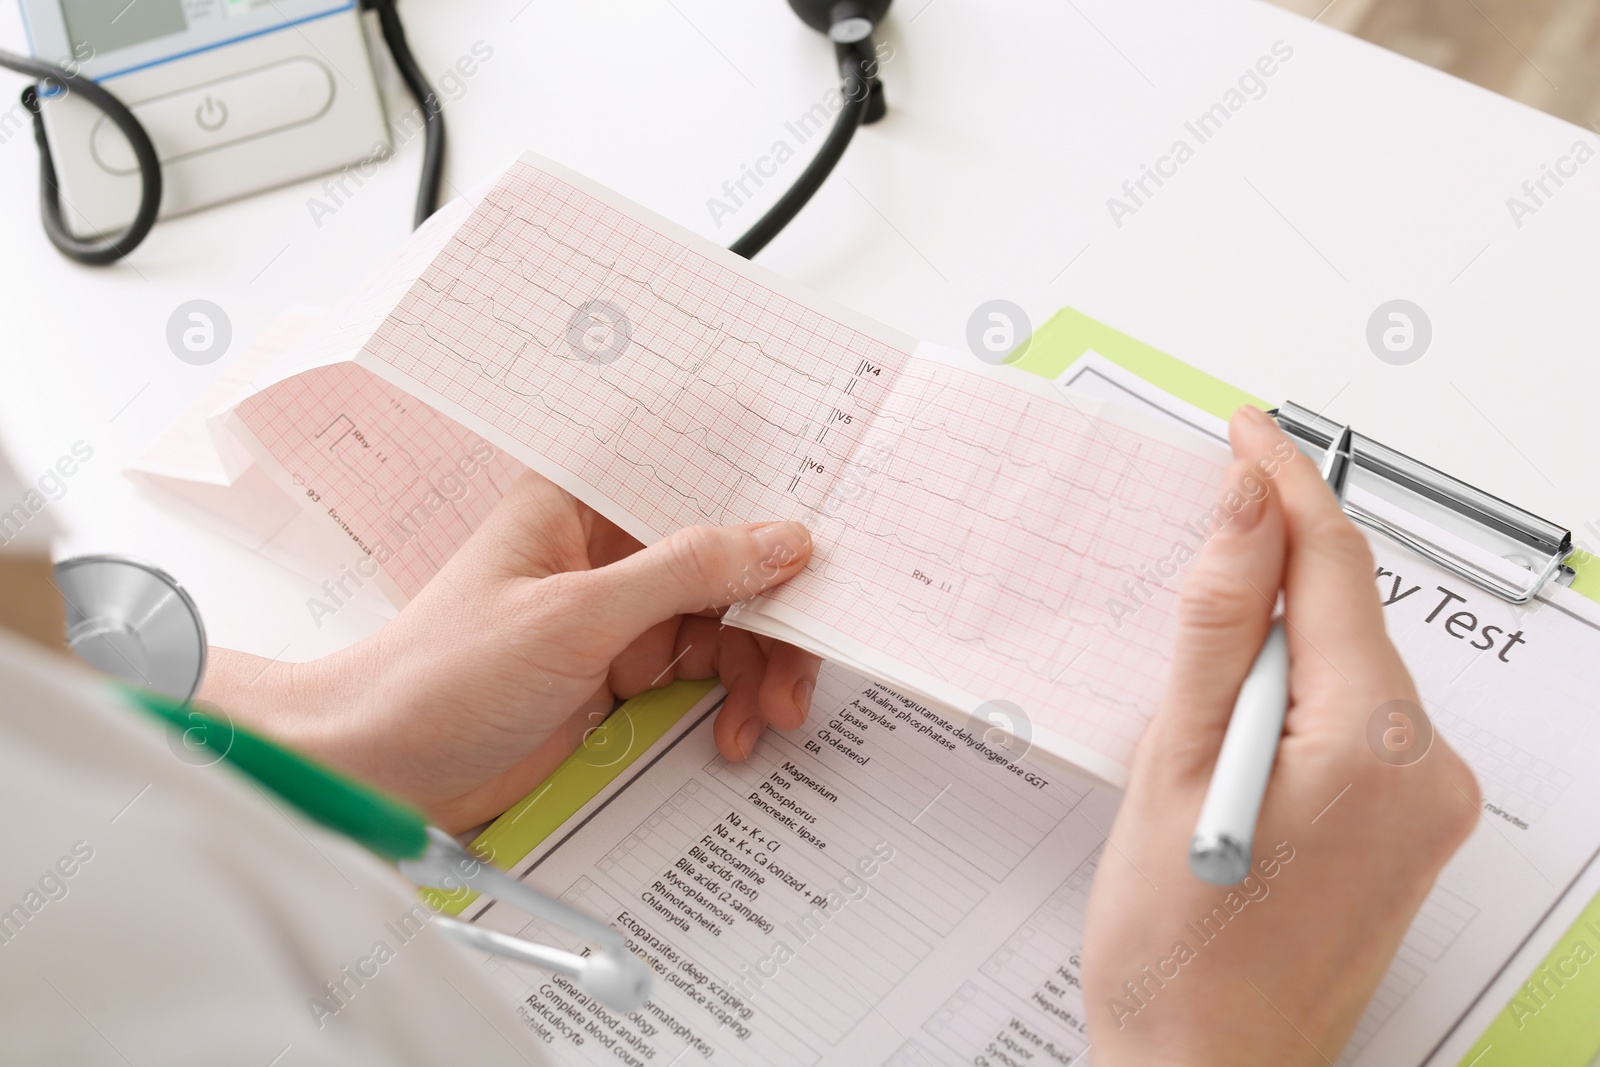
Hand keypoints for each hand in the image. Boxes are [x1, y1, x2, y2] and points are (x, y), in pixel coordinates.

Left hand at [201, 471, 820, 830]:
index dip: (765, 503)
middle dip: (771, 616)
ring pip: (724, 625)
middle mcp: (605, 550)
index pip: (696, 481)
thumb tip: (782, 540)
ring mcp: (615, 616)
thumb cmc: (442, 675)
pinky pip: (702, 677)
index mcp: (581, 501)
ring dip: (757, 670)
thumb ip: (686, 573)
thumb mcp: (576, 616)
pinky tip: (730, 734)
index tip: (826, 536)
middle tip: (796, 669)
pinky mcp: (619, 677)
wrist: (382, 773)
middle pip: (725, 562)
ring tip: (766, 717)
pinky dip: (728, 704)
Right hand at [1081, 406, 1480, 1065]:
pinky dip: (1295, 694)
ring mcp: (1427, 805)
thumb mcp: (1170, 766)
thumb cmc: (1178, 950)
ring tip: (1192, 676)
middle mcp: (1425, 769)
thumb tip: (1244, 509)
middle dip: (1273, 561)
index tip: (1245, 429)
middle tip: (1196, 526)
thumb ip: (1213, 624)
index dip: (1283, 481)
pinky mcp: (1411, 829)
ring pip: (1347, 664)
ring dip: (1276, 637)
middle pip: (1347, 611)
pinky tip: (1232, 728)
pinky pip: (1355, 720)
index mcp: (1370, 742)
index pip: (1332, 563)